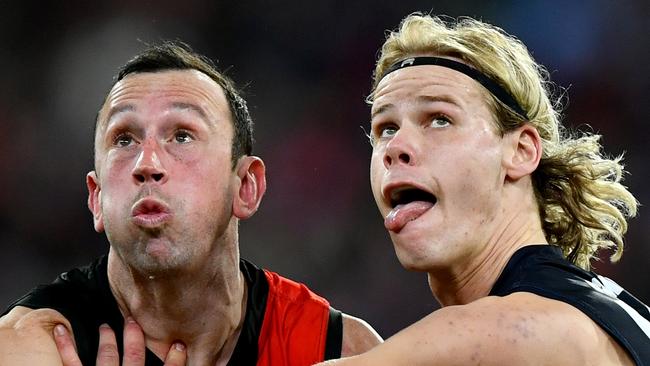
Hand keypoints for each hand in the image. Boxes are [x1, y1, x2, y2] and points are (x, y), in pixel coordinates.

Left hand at [53, 319, 185, 365]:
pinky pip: (72, 362)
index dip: (174, 359)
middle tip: (133, 322)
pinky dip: (66, 345)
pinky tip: (61, 330)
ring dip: (107, 339)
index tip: (179, 345)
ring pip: (107, 356)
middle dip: (135, 338)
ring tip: (105, 327)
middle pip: (136, 358)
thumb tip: (175, 363)